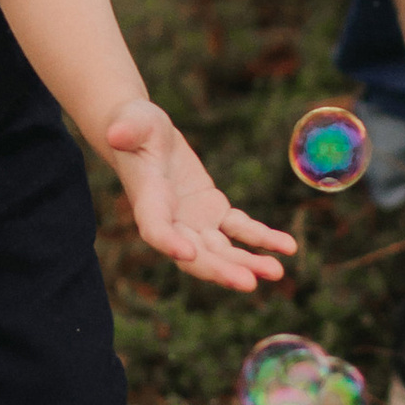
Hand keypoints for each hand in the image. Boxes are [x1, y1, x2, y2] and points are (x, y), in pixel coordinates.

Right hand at [102, 99, 297, 292]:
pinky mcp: (214, 212)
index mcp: (148, 202)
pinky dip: (262, 238)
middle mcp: (172, 222)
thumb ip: (127, 130)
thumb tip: (117, 132)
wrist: (147, 135)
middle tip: (248, 283)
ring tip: (276, 272)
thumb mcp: (131, 122)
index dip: (170, 243)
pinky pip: (241, 230)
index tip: (189, 253)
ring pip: (222, 250)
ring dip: (248, 262)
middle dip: (221, 270)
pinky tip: (288, 247)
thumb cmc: (134, 126)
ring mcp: (194, 221)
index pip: (156, 230)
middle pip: (195, 254)